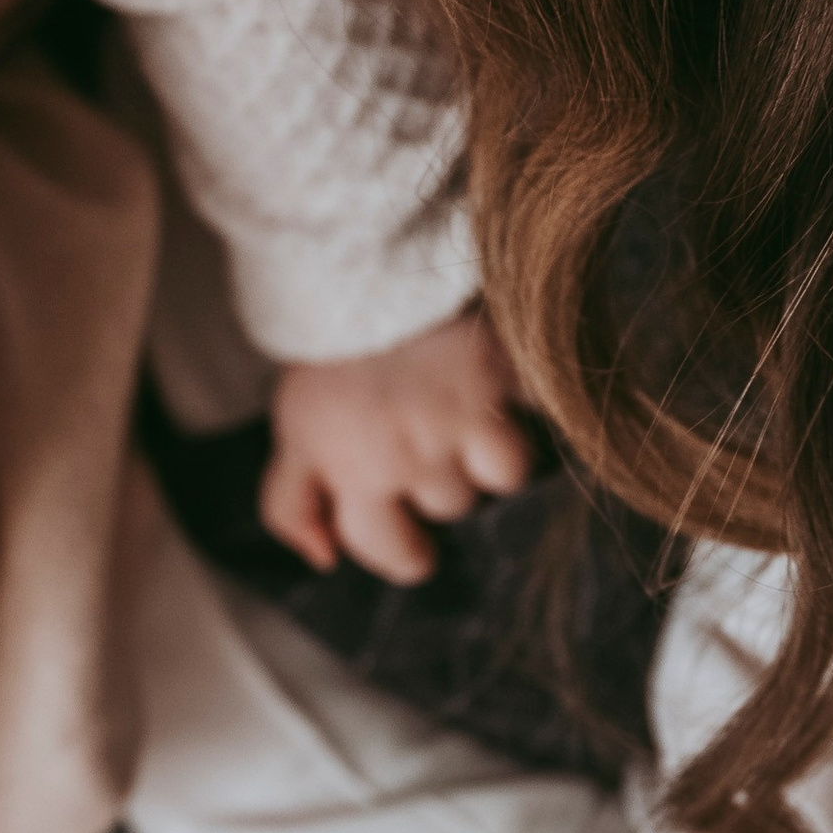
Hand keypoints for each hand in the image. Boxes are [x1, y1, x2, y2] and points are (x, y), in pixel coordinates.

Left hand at [260, 305, 536, 584]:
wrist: (362, 271)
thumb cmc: (328, 362)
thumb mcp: (292, 433)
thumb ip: (292, 506)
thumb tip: (323, 561)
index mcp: (356, 473)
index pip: (394, 553)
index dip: (403, 551)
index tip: (410, 539)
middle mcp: (414, 455)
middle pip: (454, 507)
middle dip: (441, 479)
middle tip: (421, 431)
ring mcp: (466, 416)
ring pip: (503, 475)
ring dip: (489, 447)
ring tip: (463, 408)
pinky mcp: (507, 373)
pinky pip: (539, 418)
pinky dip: (530, 405)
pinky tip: (506, 386)